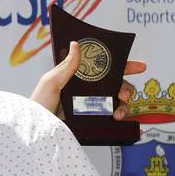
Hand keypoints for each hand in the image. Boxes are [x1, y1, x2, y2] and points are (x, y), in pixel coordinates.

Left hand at [30, 40, 144, 120]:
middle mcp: (87, 91)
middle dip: (127, 87)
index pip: (104, 68)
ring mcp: (90, 106)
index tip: (139, 66)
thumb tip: (76, 44)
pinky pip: (112, 117)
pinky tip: (117, 118)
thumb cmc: (38, 105)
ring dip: (125, 104)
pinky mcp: (92, 120)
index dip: (123, 65)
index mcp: (78, 78)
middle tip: (124, 93)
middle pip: (116, 85)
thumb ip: (66, 66)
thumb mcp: (50, 82)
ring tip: (119, 110)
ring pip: (117, 101)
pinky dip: (121, 116)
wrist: (35, 131)